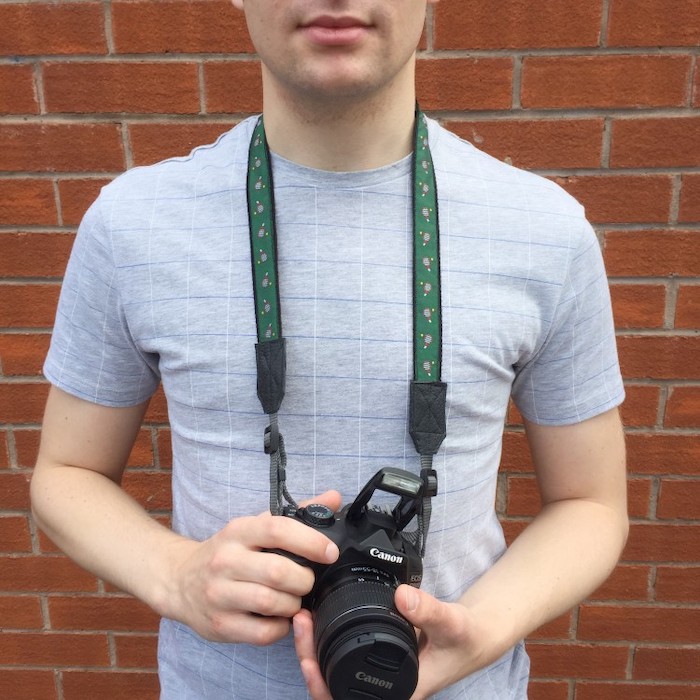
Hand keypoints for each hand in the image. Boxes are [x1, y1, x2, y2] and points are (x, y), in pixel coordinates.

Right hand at [162, 491, 341, 645]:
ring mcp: (219, 594)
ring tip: (294, 599)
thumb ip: (297, 514)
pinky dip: (281, 627)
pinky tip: (280, 618)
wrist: (179, 580)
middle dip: (304, 579)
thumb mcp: (256, 526)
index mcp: (238, 531)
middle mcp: (225, 560)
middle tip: (308, 580)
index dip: (309, 541)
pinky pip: (262, 632)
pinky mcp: (219, 625)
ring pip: (271, 603)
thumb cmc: (228, 552)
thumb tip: (334, 498)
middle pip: (278, 572)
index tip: (330, 552)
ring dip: (293, 604)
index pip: (277, 529)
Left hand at [293, 584, 496, 699]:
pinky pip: (342, 656)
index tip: (308, 661)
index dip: (322, 688)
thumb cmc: (465, 639)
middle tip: (301, 624)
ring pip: (334, 671)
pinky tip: (318, 620)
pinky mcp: (375, 657)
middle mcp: (384, 689)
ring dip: (314, 649)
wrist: (473, 635)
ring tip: (303, 618)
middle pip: (332, 687)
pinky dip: (327, 641)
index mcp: (400, 692)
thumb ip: (430, 611)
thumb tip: (403, 597)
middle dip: (309, 660)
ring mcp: (378, 675)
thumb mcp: (452, 623)